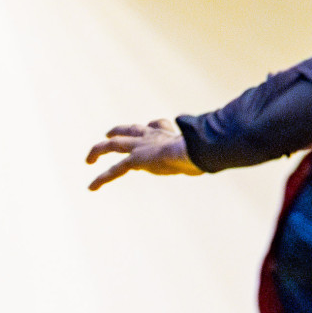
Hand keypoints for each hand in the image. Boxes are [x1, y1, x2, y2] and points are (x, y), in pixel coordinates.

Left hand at [86, 119, 201, 190]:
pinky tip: (91, 187)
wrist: (194, 150)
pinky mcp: (136, 160)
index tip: (156, 127)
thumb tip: (221, 150)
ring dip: (98, 150)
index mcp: (169, 133)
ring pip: (113, 145)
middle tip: (110, 133)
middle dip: (118, 130)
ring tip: (90, 158)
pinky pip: (114, 170)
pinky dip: (101, 178)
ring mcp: (141, 146)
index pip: (157, 125)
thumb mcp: (206, 148)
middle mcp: (152, 135)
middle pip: (131, 129)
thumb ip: (206, 148)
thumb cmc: (205, 151)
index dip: (155, 126)